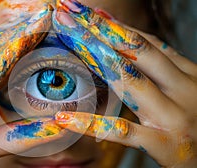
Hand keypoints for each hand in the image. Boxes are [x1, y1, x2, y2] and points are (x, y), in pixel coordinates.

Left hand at [53, 0, 196, 166]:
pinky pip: (121, 131)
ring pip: (130, 81)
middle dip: (100, 31)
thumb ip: (158, 71)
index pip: (147, 43)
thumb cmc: (193, 123)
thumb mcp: (182, 90)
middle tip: (70, 17)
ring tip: (68, 40)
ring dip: (95, 58)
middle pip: (136, 52)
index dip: (115, 26)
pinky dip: (90, 124)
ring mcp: (174, 116)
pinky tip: (64, 117)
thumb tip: (124, 47)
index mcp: (188, 74)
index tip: (88, 14)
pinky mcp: (164, 145)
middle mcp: (184, 89)